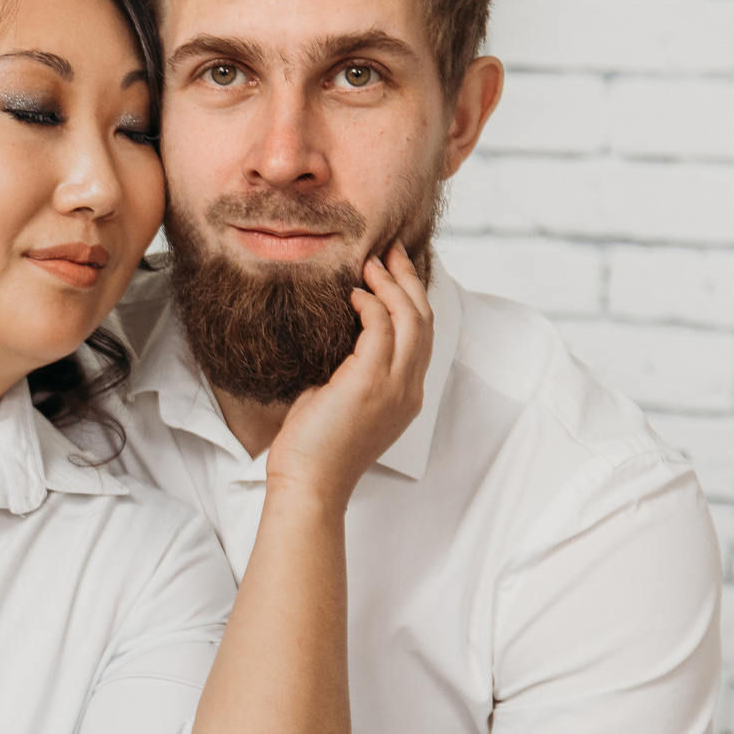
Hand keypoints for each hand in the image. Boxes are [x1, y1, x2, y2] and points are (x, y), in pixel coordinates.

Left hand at [265, 243, 432, 503]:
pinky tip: (352, 293)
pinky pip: (381, 327)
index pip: (421, 335)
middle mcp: (408, 389)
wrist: (309, 483)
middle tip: (391, 250)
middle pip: (424, 319)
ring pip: (411, 318)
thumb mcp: (337, 399)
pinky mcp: (370, 383)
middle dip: (409, 279)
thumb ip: (346, 368)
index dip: (412, 298)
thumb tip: (331, 333)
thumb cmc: (314, 447)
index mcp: (405, 395)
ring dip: (392, 283)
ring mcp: (394, 386)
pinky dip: (371, 304)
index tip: (393, 271)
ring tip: (371, 260)